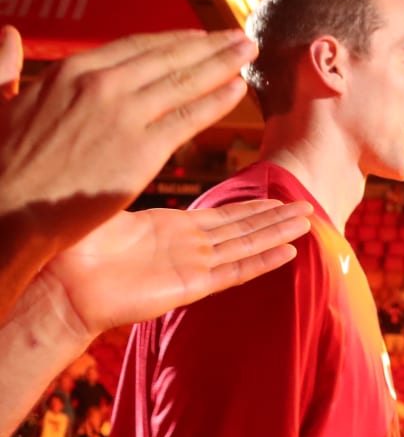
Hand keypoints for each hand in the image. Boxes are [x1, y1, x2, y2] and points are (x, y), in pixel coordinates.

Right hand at [0, 29, 256, 251]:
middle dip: (210, 45)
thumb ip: (7, 65)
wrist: (8, 207)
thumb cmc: (3, 162)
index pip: (136, 47)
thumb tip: (9, 33)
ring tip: (249, 52)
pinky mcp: (142, 150)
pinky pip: (190, 118)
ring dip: (223, 64)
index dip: (174, 42)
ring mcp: (124, 116)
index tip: (200, 37)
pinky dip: (217, 101)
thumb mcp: (1, 101)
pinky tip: (238, 89)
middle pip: (168, 58)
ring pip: (185, 82)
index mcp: (71, 71)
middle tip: (241, 37)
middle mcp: (101, 85)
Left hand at [30, 198, 311, 337]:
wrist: (62, 284)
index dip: (251, 207)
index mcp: (169, 228)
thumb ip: (127, 183)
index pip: (222, 217)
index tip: (277, 197)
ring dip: (278, 234)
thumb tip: (128, 150)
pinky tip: (288, 252)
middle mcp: (187, 248)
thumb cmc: (72, 246)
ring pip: (246, 246)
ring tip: (308, 223)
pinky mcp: (191, 286)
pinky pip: (234, 270)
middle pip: (243, 230)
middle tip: (308, 207)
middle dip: (275, 219)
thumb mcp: (104, 203)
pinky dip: (263, 261)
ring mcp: (191, 267)